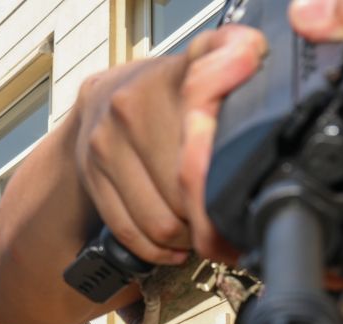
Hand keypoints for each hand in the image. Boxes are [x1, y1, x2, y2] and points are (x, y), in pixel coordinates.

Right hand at [72, 24, 266, 265]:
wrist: (100, 99)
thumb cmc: (165, 92)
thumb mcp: (207, 61)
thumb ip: (236, 54)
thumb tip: (251, 60)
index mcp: (171, 81)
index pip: (207, 151)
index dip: (225, 187)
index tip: (241, 206)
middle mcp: (131, 109)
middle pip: (184, 194)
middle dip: (210, 222)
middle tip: (225, 227)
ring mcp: (106, 145)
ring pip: (157, 221)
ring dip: (185, 240)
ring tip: (200, 234)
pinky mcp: (91, 175)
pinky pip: (127, 231)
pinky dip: (155, 250)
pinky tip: (173, 246)